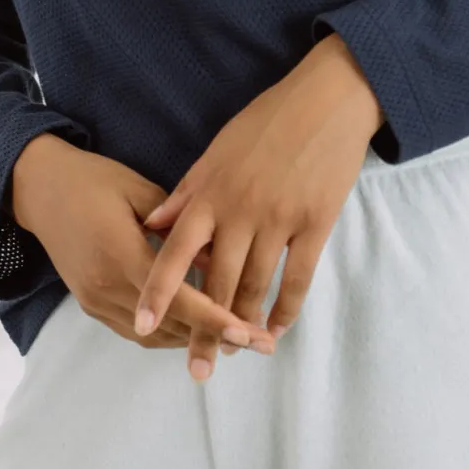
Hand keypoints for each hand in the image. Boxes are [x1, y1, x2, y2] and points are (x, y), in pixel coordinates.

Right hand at [8, 132, 276, 355]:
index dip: (217, 318)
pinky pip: (136, 332)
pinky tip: (195, 325)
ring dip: (193, 339)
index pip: (179, 299)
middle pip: (170, 327)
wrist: (40, 189)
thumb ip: (178, 224)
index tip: (250, 332)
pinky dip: (169, 333)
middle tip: (258, 342)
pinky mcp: (91, 305)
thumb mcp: (139, 190)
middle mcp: (107, 287)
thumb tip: (218, 253)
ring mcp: (96, 301)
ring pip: (154, 337)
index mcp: (122, 254)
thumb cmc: (94, 180)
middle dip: (215, 338)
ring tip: (236, 338)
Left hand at [134, 33, 384, 380]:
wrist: (327, 100)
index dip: (158, 290)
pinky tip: (276, 329)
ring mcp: (280, 219)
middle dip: (205, 329)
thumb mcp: (219, 148)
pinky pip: (298, 278)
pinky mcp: (316, 223)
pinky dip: (286, 309)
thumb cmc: (268, 120)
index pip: (176, 251)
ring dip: (245, 325)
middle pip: (217, 283)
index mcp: (212, 191)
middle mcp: (241, 210)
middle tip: (197, 367)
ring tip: (236, 353)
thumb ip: (187, 192)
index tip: (140, 324)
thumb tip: (154, 226)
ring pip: (256, 286)